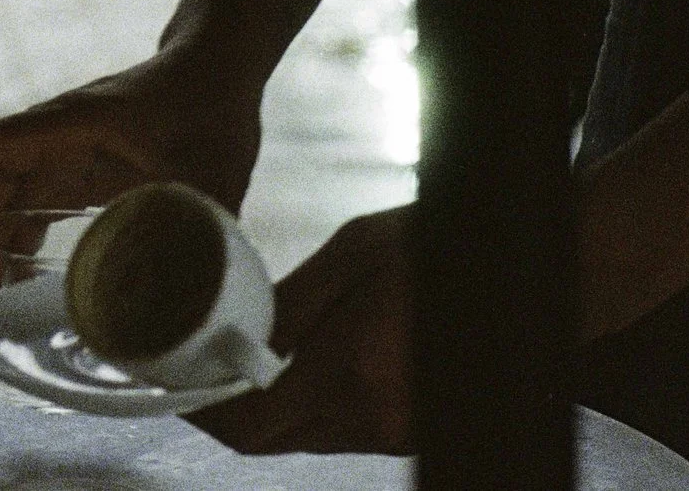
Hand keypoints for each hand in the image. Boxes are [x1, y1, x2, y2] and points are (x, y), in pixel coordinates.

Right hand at [0, 47, 262, 348]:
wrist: (215, 71)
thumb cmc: (212, 106)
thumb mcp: (216, 169)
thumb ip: (204, 229)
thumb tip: (201, 306)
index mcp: (67, 124)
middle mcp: (45, 140)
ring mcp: (51, 160)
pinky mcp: (67, 179)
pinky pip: (16, 219)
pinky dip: (3, 259)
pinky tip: (7, 303)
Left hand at [190, 206, 412, 454]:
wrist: (508, 270)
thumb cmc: (432, 246)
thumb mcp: (352, 252)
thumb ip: (289, 304)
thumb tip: (232, 339)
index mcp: (354, 370)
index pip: (252, 425)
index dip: (206, 413)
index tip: (179, 384)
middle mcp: (375, 417)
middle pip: (272, 442)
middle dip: (229, 412)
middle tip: (203, 373)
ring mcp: (396, 433)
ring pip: (305, 440)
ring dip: (268, 412)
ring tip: (246, 364)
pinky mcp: (408, 434)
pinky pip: (341, 435)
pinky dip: (309, 411)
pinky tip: (299, 371)